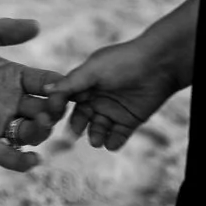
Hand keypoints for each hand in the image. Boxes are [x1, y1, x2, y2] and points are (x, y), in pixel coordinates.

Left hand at [0, 18, 64, 171]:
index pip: (45, 82)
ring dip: (41, 133)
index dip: (59, 84)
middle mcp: (8, 101)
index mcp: (10, 76)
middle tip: (52, 108)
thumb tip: (37, 25)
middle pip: (44, 110)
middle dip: (54, 110)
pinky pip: (5, 155)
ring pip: (30, 133)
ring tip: (40, 125)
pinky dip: (21, 161)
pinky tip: (32, 161)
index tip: (66, 85)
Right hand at [45, 38, 180, 150]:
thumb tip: (45, 89)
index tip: (52, 118)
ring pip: (98, 129)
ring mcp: (113, 111)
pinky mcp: (129, 121)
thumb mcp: (93, 70)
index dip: (59, 109)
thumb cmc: (123, 61)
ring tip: (96, 141)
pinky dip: (113, 142)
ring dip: (95, 136)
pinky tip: (111, 143)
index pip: (66, 100)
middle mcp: (96, 98)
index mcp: (84, 84)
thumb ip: (71, 83)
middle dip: (76, 127)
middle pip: (81, 118)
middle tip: (74, 135)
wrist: (160, 65)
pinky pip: (118, 136)